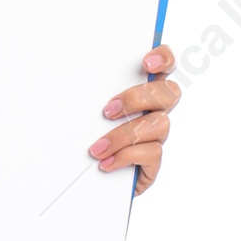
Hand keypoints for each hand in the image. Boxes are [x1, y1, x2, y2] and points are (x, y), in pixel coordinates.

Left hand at [88, 45, 179, 187]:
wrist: (84, 181)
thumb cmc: (84, 139)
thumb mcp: (83, 113)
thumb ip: (88, 93)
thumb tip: (71, 74)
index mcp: (142, 91)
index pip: (165, 65)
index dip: (164, 59)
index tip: (146, 62)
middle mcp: (155, 111)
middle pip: (169, 92)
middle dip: (138, 98)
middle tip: (107, 110)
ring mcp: (157, 137)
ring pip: (159, 125)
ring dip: (123, 135)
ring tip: (96, 147)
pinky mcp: (154, 162)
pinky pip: (153, 153)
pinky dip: (126, 156)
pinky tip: (106, 163)